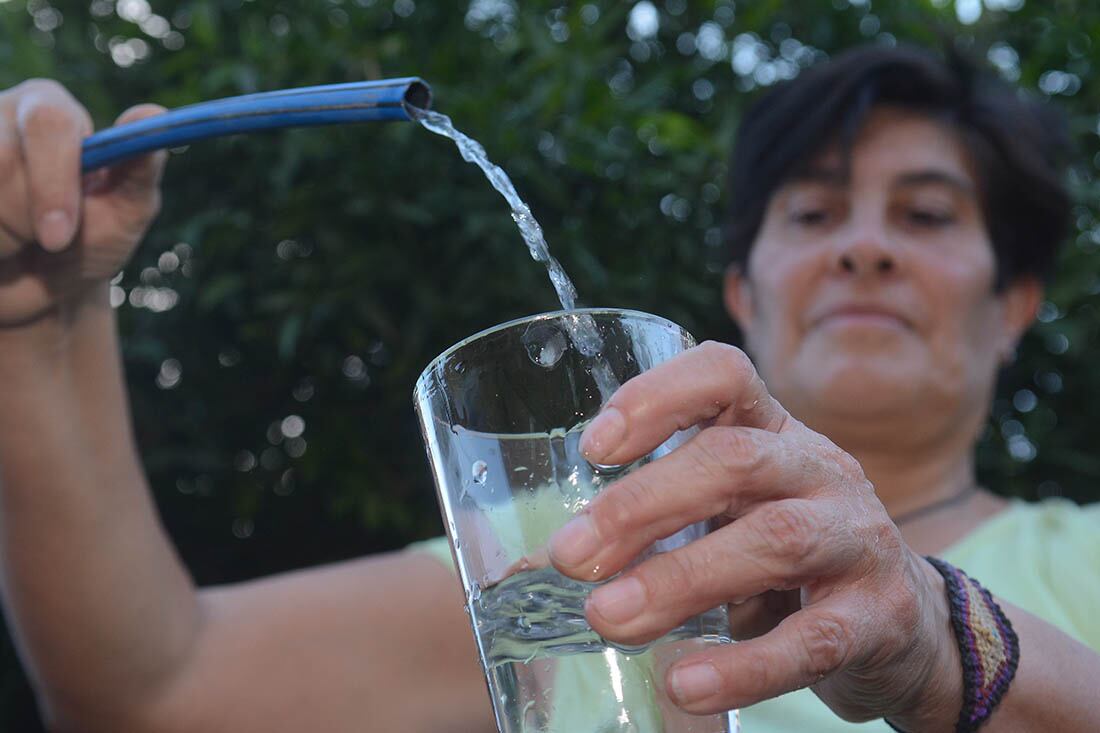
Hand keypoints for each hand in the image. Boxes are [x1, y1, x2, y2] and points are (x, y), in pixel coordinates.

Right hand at [0, 79, 165, 327]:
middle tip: (45, 242)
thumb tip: (153, 116)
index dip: (53, 183)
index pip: (49, 123)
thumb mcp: (125, 212)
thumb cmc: (87, 242)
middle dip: (26, 220)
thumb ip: (138, 170)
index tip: (59, 239)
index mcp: (49, 109)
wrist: (37, 287)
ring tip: (16, 243)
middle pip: (2, 161)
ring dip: (2, 237)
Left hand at [548, 341, 958, 726]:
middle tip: (572, 556)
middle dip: (642, 504)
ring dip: (679, 580)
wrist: (906, 625)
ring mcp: (856, 539)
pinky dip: (743, 666)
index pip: (723, 374)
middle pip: (733, 459)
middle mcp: (819, 469)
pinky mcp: (878, 616)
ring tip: (608, 618)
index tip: (592, 447)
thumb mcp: (733, 513)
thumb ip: (660, 519)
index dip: (656, 395)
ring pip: (774, 539)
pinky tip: (685, 682)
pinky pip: (813, 640)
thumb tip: (543, 559)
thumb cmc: (789, 559)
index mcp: (774, 432)